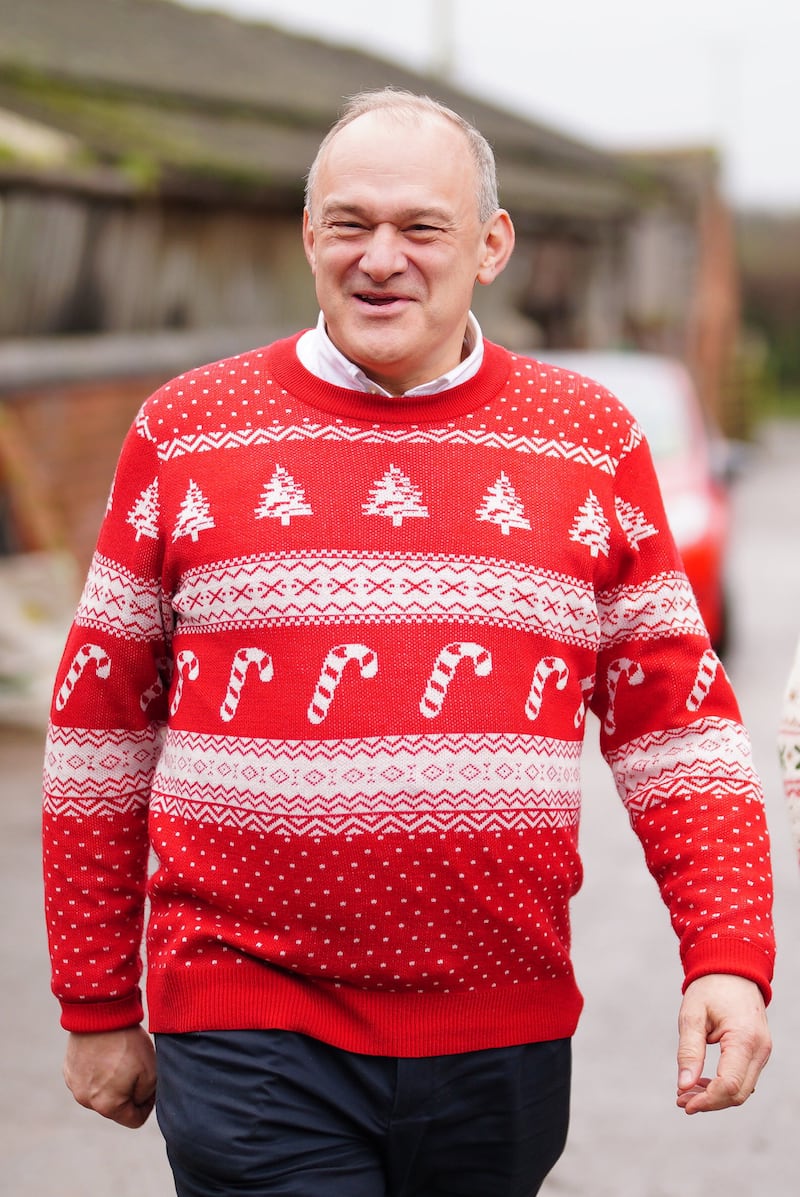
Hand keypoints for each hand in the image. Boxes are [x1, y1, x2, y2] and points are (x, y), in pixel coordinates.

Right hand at [63, 1027, 156, 1127]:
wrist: (100, 1014)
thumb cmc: (128, 1044)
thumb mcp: (151, 1072)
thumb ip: (147, 1096)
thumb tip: (140, 1101)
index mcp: (107, 1107)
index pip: (134, 1120)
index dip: (148, 1105)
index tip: (152, 1087)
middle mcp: (86, 1101)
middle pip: (116, 1106)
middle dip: (129, 1092)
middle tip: (136, 1067)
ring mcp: (74, 1086)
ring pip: (101, 1092)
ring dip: (112, 1081)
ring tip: (120, 1057)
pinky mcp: (68, 1070)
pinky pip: (87, 1078)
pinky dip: (97, 1070)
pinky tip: (105, 1052)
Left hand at [676, 974, 770, 1113]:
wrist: (732, 969)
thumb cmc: (710, 989)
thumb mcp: (692, 1015)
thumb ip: (689, 1051)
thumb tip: (683, 1086)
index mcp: (744, 1039)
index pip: (729, 1085)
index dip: (706, 1100)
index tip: (682, 1101)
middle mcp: (760, 1049)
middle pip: (737, 1094)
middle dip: (709, 1102)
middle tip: (680, 1100)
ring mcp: (762, 1052)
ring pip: (742, 1090)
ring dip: (714, 1096)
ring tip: (685, 1093)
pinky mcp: (758, 1052)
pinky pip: (743, 1078)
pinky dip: (723, 1086)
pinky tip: (699, 1082)